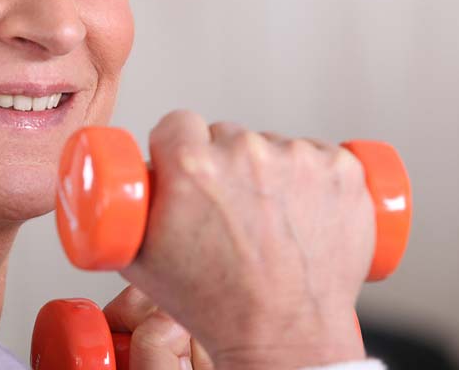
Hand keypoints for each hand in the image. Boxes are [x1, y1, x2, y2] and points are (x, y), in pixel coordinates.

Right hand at [120, 111, 374, 369]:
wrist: (286, 335)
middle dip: (224, 164)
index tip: (188, 168)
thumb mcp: (139, 260)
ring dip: (269, 171)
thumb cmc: (217, 305)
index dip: (178, 146)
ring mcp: (301, 159)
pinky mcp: (343, 169)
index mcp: (193, 168)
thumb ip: (121, 210)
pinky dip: (313, 177)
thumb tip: (116, 183)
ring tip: (269, 220)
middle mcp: (247, 154)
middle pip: (226, 133)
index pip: (177, 122)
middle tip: (230, 210)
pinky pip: (317, 154)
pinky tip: (303, 212)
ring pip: (272, 145)